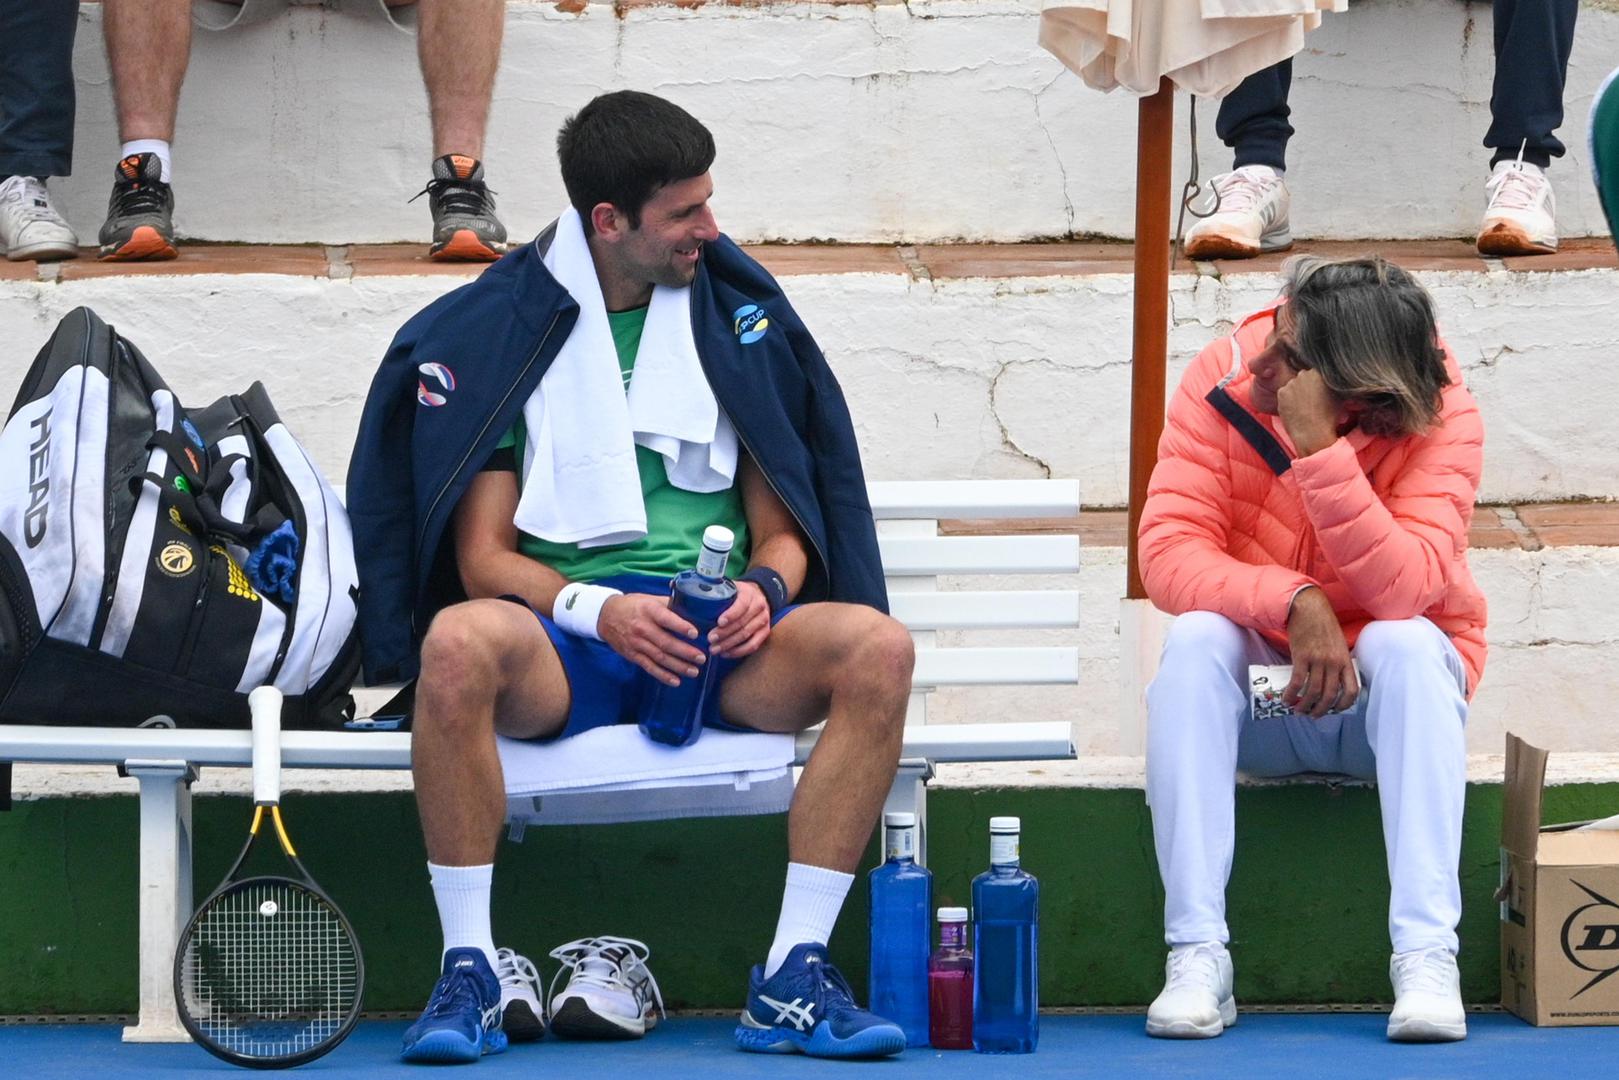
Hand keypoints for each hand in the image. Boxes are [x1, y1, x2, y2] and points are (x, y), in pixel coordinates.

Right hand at [596, 593, 705, 686]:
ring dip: (678, 666)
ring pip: (660, 657)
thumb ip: (670, 604)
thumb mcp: (650, 599)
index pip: (666, 619)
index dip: (680, 626)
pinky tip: (676, 681)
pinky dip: (663, 675)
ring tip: (694, 671)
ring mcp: (637, 643)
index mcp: (649, 610)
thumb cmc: (633, 605)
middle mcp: (642, 628)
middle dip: (685, 652)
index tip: (695, 633)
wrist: (605, 615)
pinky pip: (649, 667)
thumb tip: (693, 608)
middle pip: (665, 642)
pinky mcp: (633, 655)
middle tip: (701, 658)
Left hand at [709, 582, 771, 659]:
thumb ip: (718, 591)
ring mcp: (764, 620)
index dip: (731, 615)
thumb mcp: (731, 587)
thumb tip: (696, 595)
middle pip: (742, 623)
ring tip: (714, 649)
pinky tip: (726, 654)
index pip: (741, 605)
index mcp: (749, 594)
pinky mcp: (765, 632)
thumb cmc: (738, 593)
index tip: (718, 622)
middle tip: (710, 640)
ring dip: (729, 644)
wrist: (759, 595)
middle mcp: (759, 607)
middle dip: (725, 633)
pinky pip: (753, 645)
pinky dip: (739, 651)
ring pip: (747, 636)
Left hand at [1276, 369, 1341, 457]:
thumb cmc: (1330, 417)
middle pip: (1304, 376)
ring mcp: (1291, 383)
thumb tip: (1335, 380)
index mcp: (1320, 372)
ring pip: (1294, 384)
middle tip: (1311, 398)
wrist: (1312, 433)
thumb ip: (1334, 384)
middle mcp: (1304, 374)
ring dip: (1297, 391)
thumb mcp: (1339, 397)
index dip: (1318, 382)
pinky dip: (1288, 399)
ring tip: (1303, 405)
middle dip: (1307, 385)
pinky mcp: (1281, 392)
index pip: (1317, 372)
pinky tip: (1295, 408)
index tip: (1319, 390)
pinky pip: (1285, 393)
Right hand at [1284, 587, 1359, 718]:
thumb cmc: (1322, 624)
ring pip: (1313, 691)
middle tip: (1313, 715)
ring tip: (1299, 710)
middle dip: (1321, 710)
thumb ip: (1337, 660)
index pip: (1351, 690)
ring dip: (1305, 705)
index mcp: (1345, 660)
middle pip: (1330, 695)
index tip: (1335, 710)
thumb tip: (1330, 677)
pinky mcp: (1301, 656)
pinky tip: (1287, 699)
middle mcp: (1333, 662)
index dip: (1344, 704)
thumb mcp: (1338, 643)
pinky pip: (1297, 681)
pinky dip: (1292, 694)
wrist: (1308, 609)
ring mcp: (1318, 660)